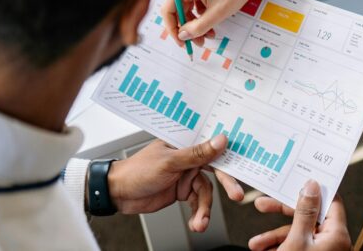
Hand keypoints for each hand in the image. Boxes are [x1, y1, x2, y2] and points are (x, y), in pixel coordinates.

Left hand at [106, 134, 245, 231]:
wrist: (118, 193)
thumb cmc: (137, 170)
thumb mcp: (169, 162)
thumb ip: (196, 153)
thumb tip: (220, 140)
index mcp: (185, 142)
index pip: (212, 145)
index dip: (229, 154)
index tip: (244, 165)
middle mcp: (188, 157)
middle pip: (215, 170)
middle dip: (226, 184)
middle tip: (236, 195)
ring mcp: (186, 175)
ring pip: (206, 191)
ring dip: (205, 208)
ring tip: (200, 223)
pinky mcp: (182, 191)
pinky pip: (197, 202)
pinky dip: (198, 214)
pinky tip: (196, 223)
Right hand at [160, 0, 277, 45]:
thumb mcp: (216, 14)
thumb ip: (196, 28)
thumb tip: (182, 36)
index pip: (168, 9)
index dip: (173, 28)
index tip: (181, 42)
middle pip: (178, 10)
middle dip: (188, 28)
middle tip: (198, 42)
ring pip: (188, 8)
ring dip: (196, 23)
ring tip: (209, 34)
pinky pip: (195, 3)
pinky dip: (201, 15)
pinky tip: (212, 22)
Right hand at [247, 180, 350, 250]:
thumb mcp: (297, 240)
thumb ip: (304, 211)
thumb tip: (313, 184)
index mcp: (338, 235)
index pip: (332, 200)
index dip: (316, 188)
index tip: (298, 177)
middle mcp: (334, 243)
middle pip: (310, 215)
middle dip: (282, 213)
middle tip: (261, 205)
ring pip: (299, 234)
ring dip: (274, 236)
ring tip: (255, 245)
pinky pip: (298, 247)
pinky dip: (280, 247)